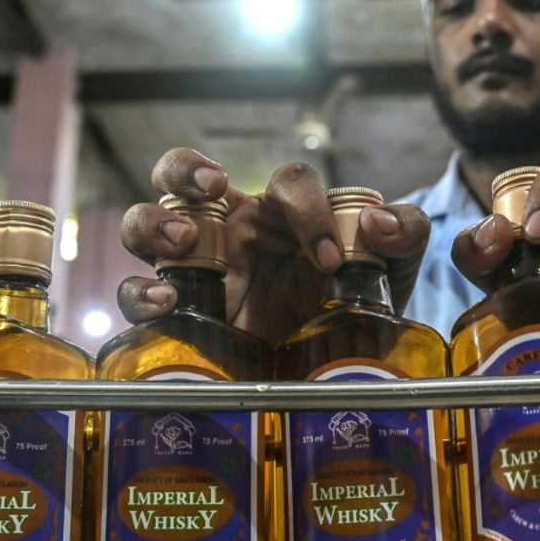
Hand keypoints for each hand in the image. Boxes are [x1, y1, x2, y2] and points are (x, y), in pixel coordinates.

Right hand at [116, 149, 430, 344]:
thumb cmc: (354, 306)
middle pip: (178, 172)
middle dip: (184, 170)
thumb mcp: (394, 269)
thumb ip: (405, 234)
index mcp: (282, 212)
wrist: (330, 371)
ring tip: (181, 244)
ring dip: (153, 224)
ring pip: (143, 223)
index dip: (306, 207)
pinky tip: (165, 304)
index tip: (330, 258)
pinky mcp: (175, 315)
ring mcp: (194, 268)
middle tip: (210, 192)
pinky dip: (140, 294)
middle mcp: (229, 229)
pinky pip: (134, 296)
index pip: (285, 181)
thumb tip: (380, 224)